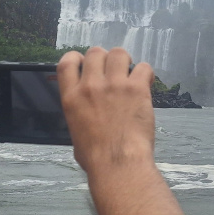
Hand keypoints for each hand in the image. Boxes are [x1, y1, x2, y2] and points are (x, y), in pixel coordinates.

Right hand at [57, 47, 155, 174]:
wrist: (117, 162)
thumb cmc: (95, 157)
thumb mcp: (76, 132)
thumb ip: (80, 115)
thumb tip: (89, 115)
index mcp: (71, 97)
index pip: (66, 62)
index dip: (77, 57)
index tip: (86, 62)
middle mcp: (90, 86)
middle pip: (96, 52)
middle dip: (105, 58)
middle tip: (114, 72)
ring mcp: (114, 85)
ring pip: (119, 53)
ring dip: (126, 62)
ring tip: (131, 74)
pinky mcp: (136, 88)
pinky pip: (143, 67)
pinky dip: (146, 74)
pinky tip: (146, 84)